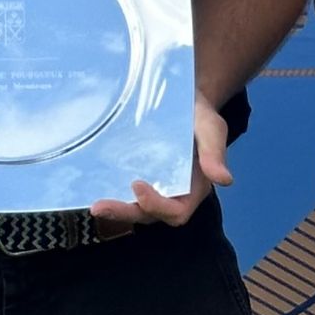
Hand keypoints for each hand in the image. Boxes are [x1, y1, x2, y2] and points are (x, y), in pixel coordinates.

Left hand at [90, 93, 232, 230]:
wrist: (182, 99)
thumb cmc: (199, 115)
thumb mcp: (211, 127)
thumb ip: (215, 152)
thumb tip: (225, 181)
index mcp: (193, 189)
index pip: (176, 212)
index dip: (157, 205)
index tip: (137, 185)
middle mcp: (172, 194)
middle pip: (149, 215)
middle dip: (125, 213)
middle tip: (99, 206)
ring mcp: (152, 187)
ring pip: (133, 209)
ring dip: (114, 210)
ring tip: (94, 205)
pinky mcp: (134, 175)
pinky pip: (123, 193)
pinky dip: (109, 193)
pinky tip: (89, 187)